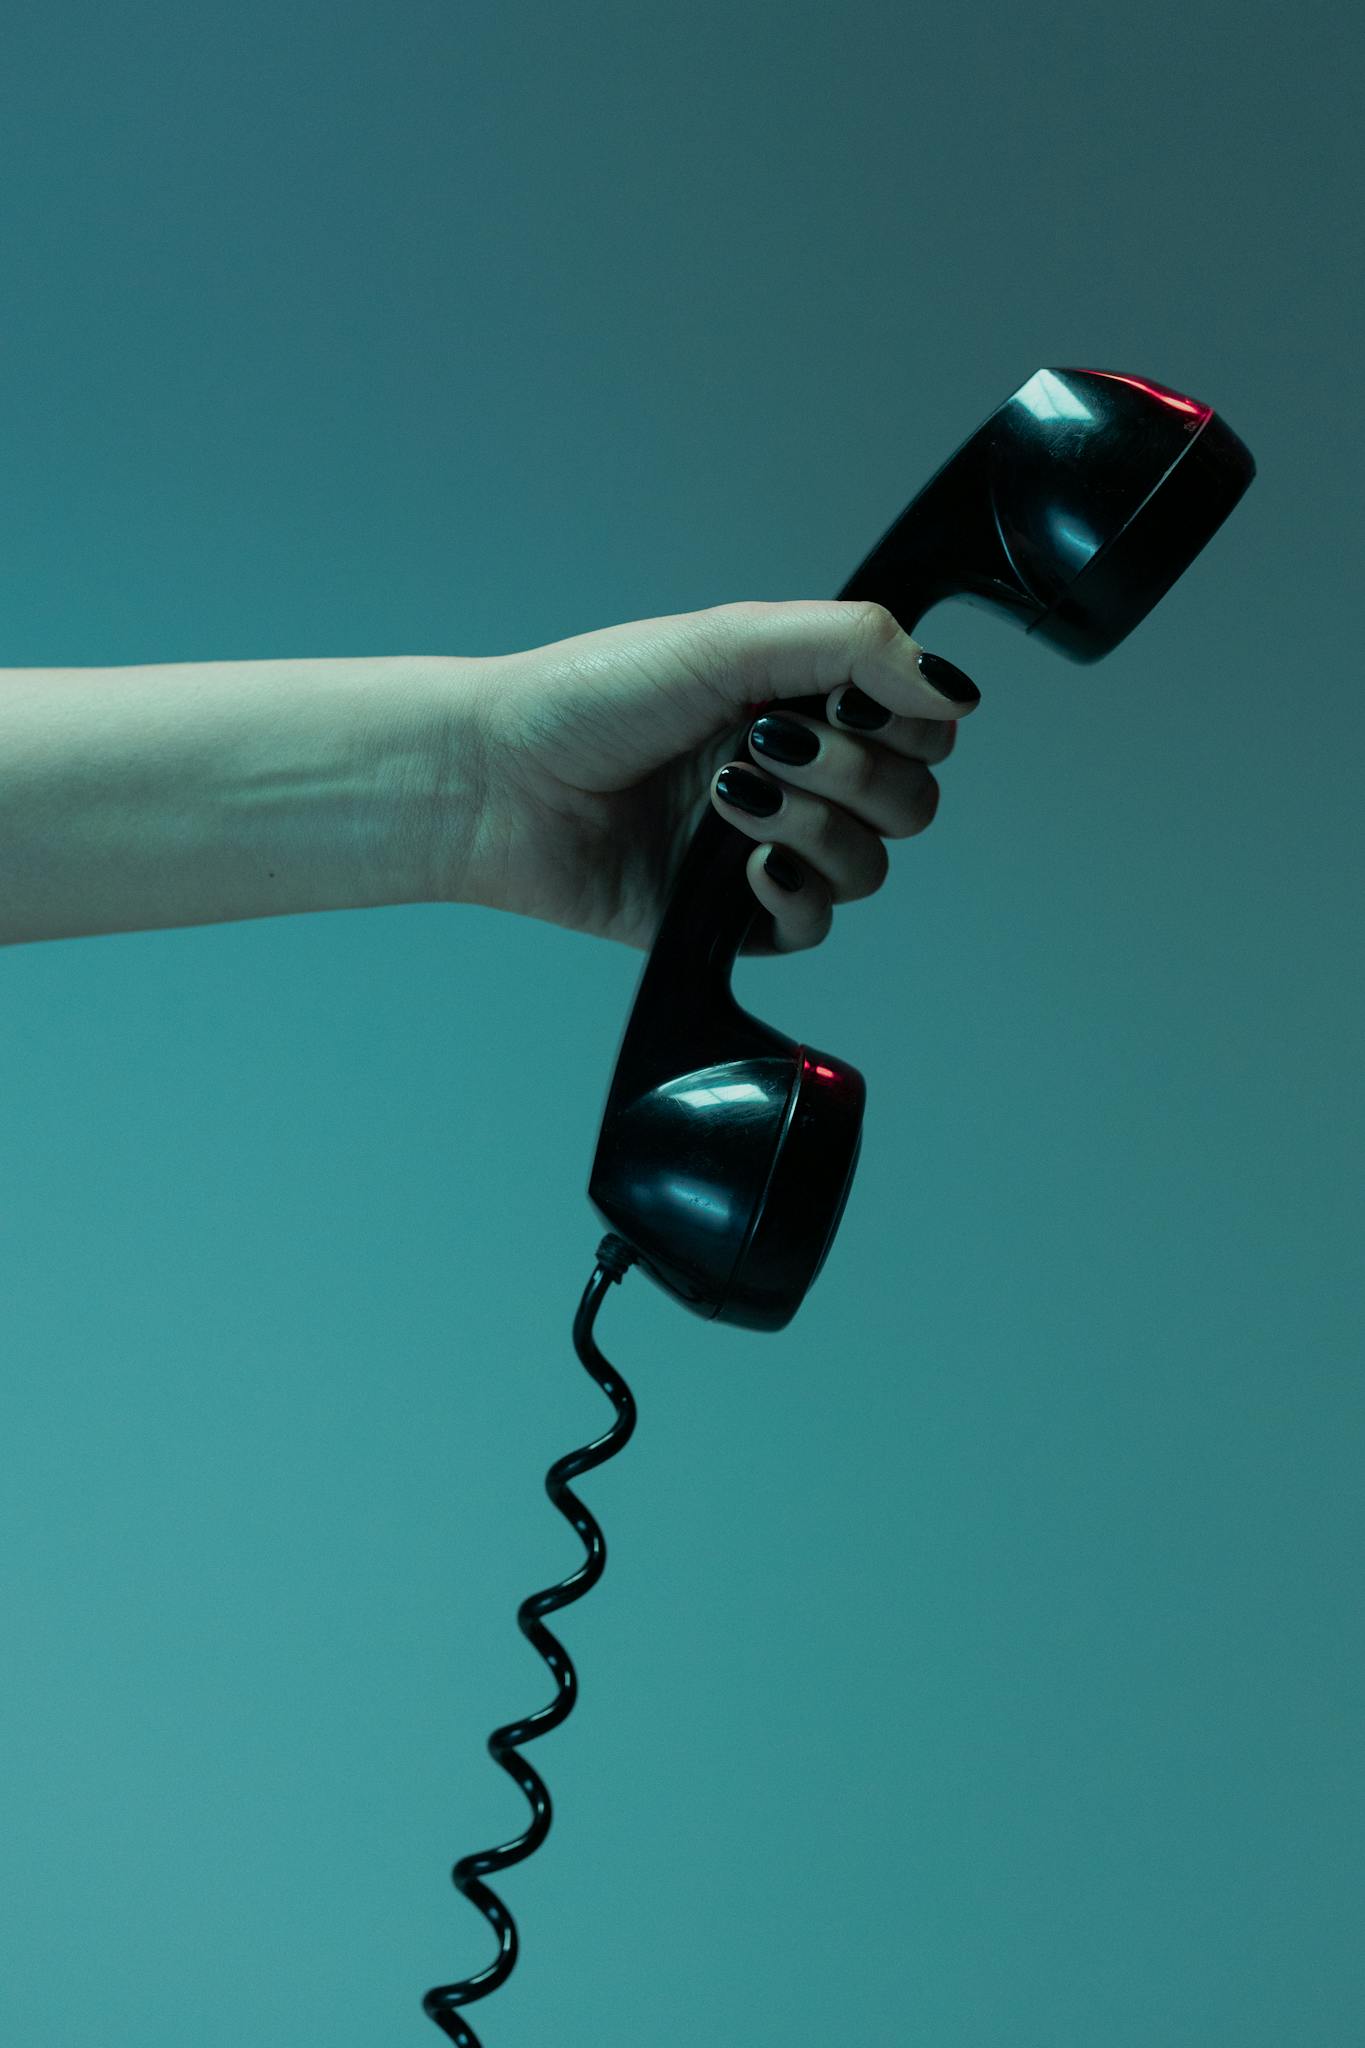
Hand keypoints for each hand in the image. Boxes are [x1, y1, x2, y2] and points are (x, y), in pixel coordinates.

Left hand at [453, 598, 979, 955]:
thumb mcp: (728, 640)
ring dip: (813, 828)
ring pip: (870, 866)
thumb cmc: (590, 697)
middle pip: (911, 800)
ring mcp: (769, 849)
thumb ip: (852, 646)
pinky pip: (815, 926)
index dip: (908, 722)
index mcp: (805, 703)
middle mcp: (800, 777)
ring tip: (730, 800)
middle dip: (853, 773)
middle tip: (764, 745)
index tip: (846, 704)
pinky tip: (746, 870)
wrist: (499, 782)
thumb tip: (954, 691)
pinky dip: (793, 896)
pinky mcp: (733, 920)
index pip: (922, 727)